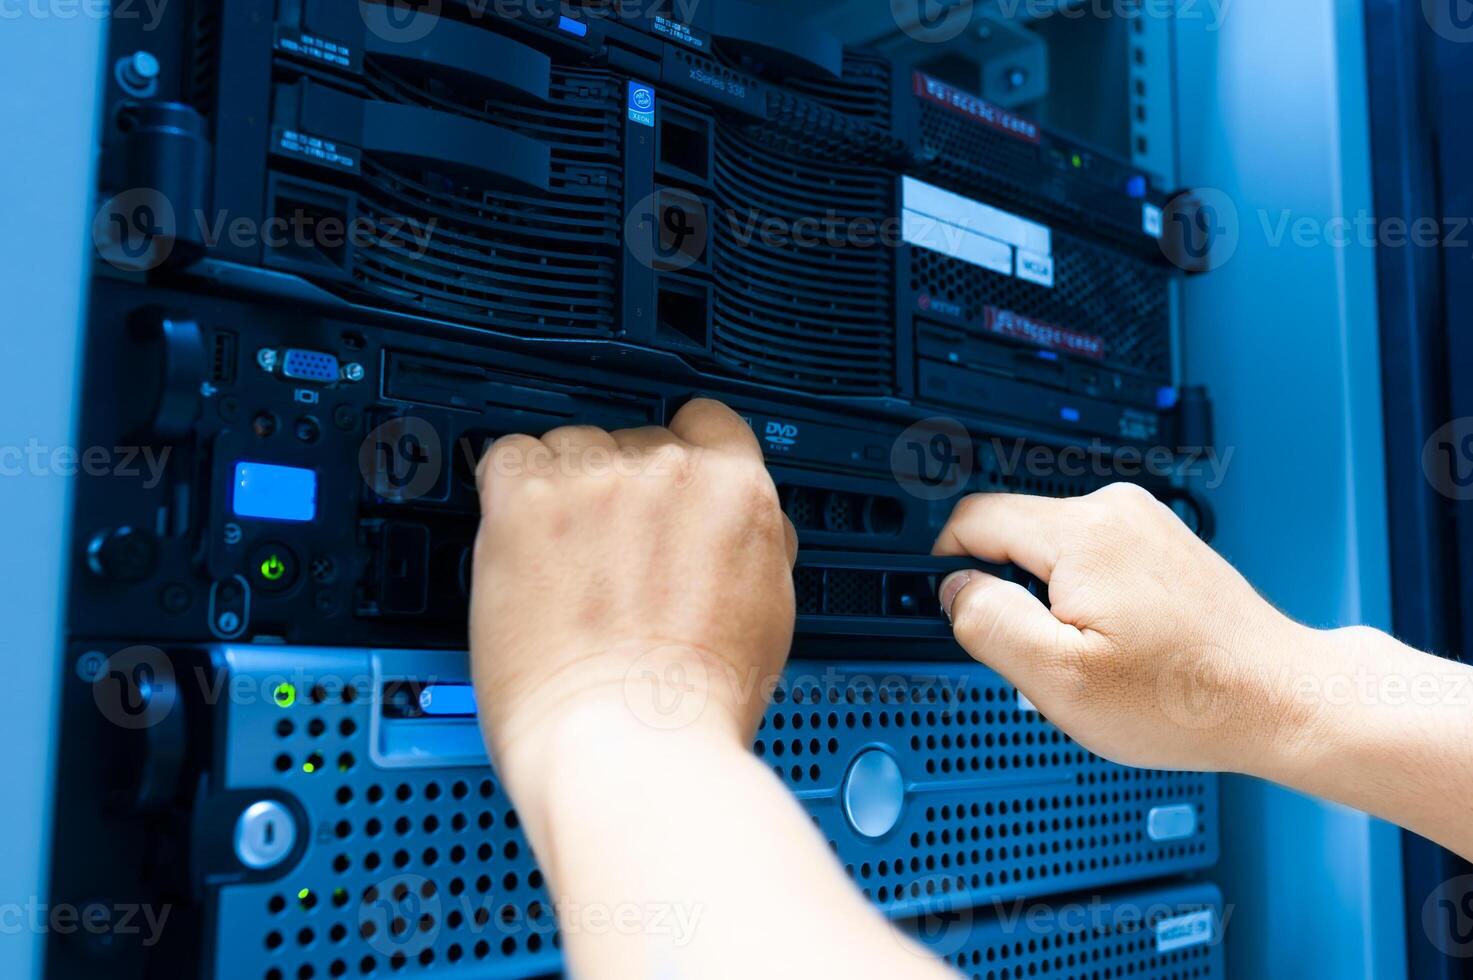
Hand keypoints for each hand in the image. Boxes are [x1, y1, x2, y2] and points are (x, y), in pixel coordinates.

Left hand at [468, 399, 797, 808]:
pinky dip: (507, 493)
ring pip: (569, 447)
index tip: (662, 489)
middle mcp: (667, 471)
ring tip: (562, 563)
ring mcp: (594, 482)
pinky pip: (507, 457)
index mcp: (735, 491)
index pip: (708, 422)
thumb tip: (742, 523)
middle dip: (620, 489)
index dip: (682, 456)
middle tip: (608, 555)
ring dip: (562, 491)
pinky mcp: (526, 502)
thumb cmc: (695, 706)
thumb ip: (753, 544)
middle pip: (633, 439)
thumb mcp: (769, 613)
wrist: (630, 749)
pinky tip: (521, 543)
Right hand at [933, 483, 1316, 775]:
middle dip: (1008, 593)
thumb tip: (952, 588)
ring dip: (1048, 600)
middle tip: (1042, 656)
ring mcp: (1145, 522)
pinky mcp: (1163, 543)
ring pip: (1051, 550)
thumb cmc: (1189, 698)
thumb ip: (987, 622)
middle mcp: (1115, 510)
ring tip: (1091, 655)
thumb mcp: (1059, 680)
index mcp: (1083, 532)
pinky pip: (1091, 559)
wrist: (1283, 699)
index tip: (958, 613)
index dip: (946, 566)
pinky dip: (1086, 600)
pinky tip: (1119, 645)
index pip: (972, 518)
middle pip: (1012, 533)